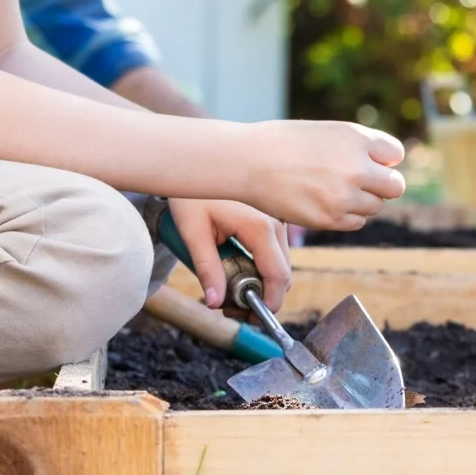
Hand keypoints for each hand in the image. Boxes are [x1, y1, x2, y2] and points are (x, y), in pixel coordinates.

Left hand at [166, 198, 289, 313]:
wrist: (196, 157)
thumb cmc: (193, 191)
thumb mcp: (193, 231)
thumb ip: (207, 268)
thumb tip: (215, 302)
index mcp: (260, 227)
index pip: (278, 276)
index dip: (269, 303)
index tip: (251, 317)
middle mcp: (276, 222)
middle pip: (282, 273)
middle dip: (261, 295)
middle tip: (230, 305)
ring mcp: (277, 217)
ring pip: (279, 261)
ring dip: (260, 278)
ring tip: (227, 284)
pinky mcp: (273, 214)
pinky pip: (274, 247)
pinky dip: (260, 261)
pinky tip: (236, 261)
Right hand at [239, 121, 405, 229]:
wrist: (248, 161)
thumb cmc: (283, 142)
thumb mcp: (326, 131)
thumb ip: (357, 147)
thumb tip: (383, 166)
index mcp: (356, 138)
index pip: (395, 154)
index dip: (383, 160)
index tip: (369, 162)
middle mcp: (357, 167)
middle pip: (394, 186)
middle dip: (381, 185)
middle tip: (358, 183)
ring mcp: (345, 196)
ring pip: (375, 207)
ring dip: (361, 201)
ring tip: (332, 191)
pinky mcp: (331, 219)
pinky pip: (356, 222)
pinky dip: (346, 216)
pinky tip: (325, 203)